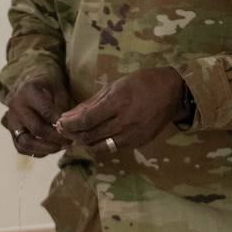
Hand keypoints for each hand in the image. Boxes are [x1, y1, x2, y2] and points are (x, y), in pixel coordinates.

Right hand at [2, 77, 72, 156]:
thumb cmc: (47, 89)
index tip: (72, 129)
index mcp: (28, 91)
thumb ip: (62, 106)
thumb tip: (67, 127)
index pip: (45, 111)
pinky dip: (36, 152)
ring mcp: (11, 120)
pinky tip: (50, 149)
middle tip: (69, 141)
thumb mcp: (58, 89)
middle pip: (36, 128)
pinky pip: (21, 147)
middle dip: (55, 137)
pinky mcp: (11, 132)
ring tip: (59, 148)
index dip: (60, 122)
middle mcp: (16, 106)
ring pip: (25, 141)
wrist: (29, 89)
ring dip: (45, 148)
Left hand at [56, 67, 188, 153]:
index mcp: (118, 103)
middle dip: (72, 134)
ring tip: (77, 136)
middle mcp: (125, 122)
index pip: (86, 120)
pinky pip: (114, 147)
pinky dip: (101, 144)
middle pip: (90, 135)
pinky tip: (95, 137)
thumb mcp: (114, 86)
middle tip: (63, 131)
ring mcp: (133, 135)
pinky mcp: (139, 143)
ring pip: (100, 146)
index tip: (59, 122)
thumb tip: (70, 114)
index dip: (69, 124)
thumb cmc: (141, 83)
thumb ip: (91, 102)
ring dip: (85, 142)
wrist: (172, 92)